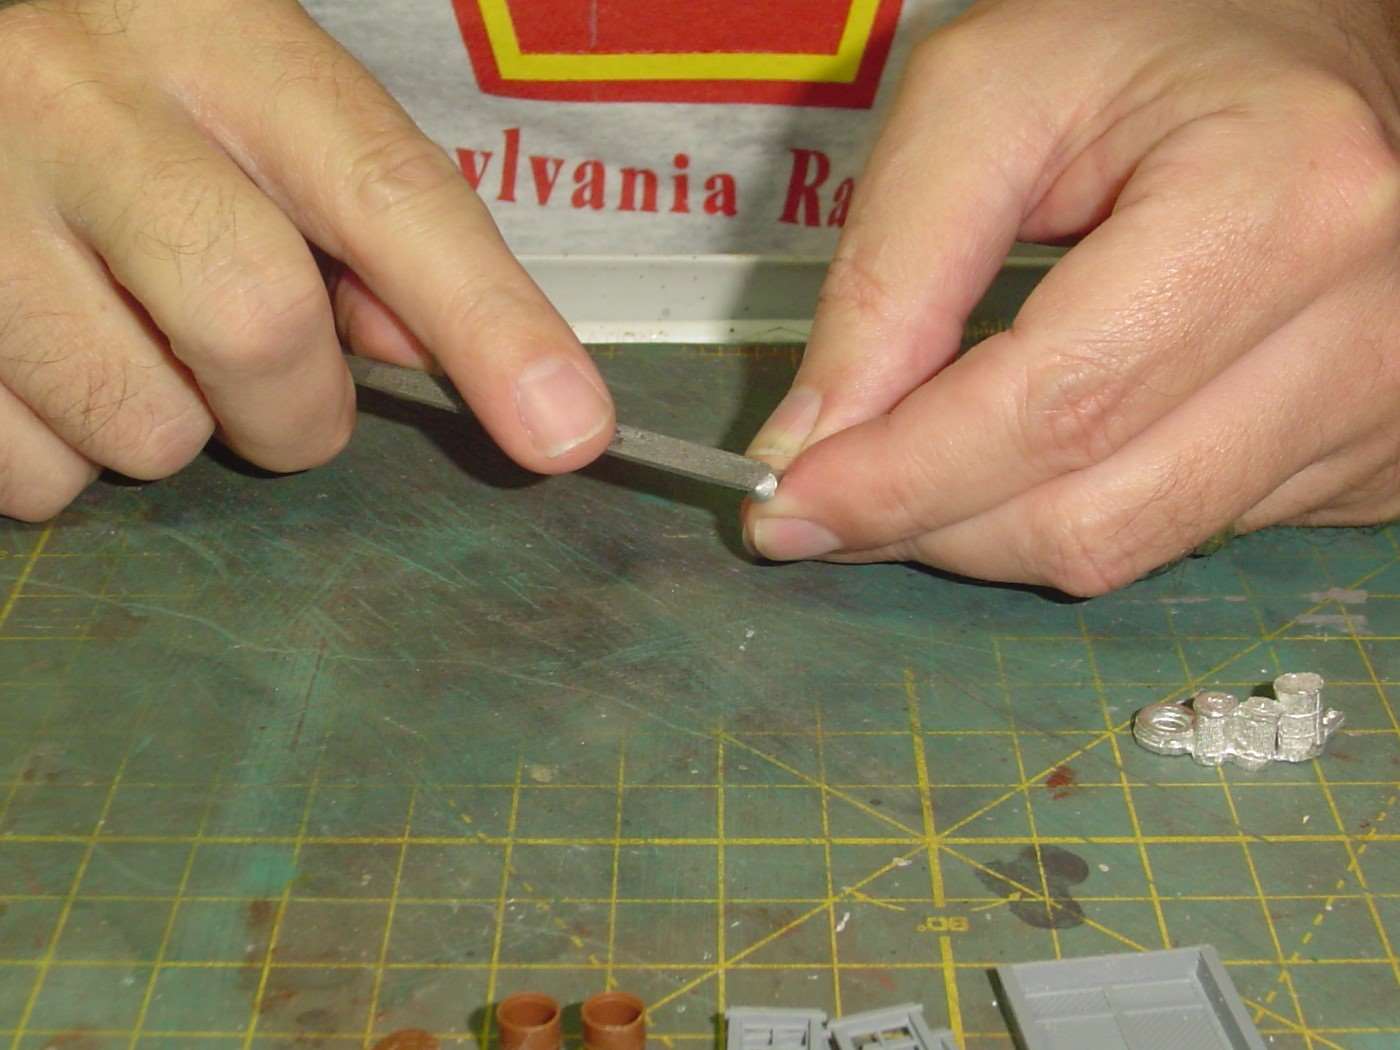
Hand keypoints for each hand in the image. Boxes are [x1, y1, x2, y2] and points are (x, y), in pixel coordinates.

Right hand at [0, 0, 612, 520]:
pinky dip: (66, 458)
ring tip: (133, 347)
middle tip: (282, 395)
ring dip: (172, 432)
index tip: (569, 431)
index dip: (490, 323)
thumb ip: (353, 216)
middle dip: (299, 411)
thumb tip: (430, 355)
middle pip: (257, 327)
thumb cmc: (123, 70)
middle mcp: (81, 106)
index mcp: (217, 43)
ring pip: (139, 430)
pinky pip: (29, 474)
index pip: (386, 192)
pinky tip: (51, 369)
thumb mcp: (248, 93)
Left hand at [743, 0, 1399, 593]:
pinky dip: (1072, 505)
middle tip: (836, 485)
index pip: (1053, 407)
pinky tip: (1049, 435)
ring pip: (1125, 548)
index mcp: (1278, 205)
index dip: (899, 480)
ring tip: (932, 449)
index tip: (787, 506)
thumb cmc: (1154, 48)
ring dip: (987, 524)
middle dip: (926, 520)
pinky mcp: (1369, 462)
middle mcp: (1361, 332)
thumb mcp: (986, 102)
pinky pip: (1177, 536)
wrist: (1313, 61)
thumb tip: (811, 445)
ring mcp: (1375, 412)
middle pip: (1086, 516)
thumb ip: (887, 274)